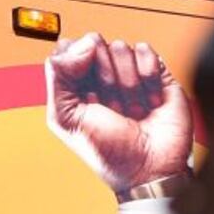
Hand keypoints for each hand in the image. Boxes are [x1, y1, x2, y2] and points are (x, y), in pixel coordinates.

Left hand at [46, 33, 193, 194]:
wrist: (149, 170)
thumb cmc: (108, 153)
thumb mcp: (65, 119)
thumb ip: (58, 76)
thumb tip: (81, 43)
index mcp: (75, 86)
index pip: (69, 48)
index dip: (76, 62)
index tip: (85, 89)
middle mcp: (101, 77)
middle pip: (96, 44)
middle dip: (103, 75)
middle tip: (111, 104)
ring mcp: (129, 74)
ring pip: (121, 47)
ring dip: (127, 81)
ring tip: (132, 107)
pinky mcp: (156, 74)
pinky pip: (145, 51)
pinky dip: (147, 73)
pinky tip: (149, 97)